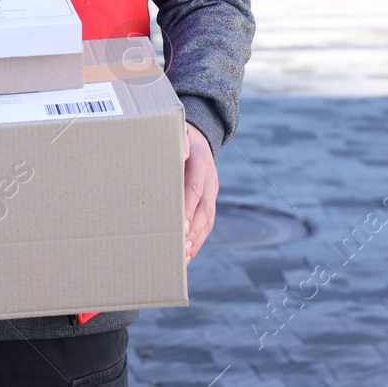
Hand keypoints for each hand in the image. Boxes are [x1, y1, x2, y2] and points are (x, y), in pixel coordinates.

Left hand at [183, 122, 217, 261]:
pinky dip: (198, 239)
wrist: (197, 134)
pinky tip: (187, 254)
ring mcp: (211, 190)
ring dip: (196, 240)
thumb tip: (181, 152)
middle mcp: (210, 178)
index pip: (195, 186)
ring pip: (208, 219)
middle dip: (193, 230)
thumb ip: (178, 138)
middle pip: (205, 208)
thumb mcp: (176, 128)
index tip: (179, 225)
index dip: (188, 207)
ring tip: (183, 258)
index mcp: (201, 159)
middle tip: (180, 248)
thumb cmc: (176, 133)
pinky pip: (206, 222)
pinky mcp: (209, 200)